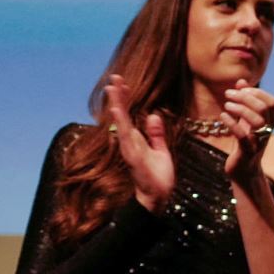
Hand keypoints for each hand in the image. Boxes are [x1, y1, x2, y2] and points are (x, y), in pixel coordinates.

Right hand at [104, 74, 174, 211]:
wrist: (158, 196)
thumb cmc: (158, 176)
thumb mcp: (160, 150)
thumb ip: (155, 134)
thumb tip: (153, 115)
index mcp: (136, 139)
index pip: (128, 114)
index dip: (125, 98)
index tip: (121, 82)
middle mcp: (130, 142)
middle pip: (122, 115)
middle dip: (118, 96)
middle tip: (114, 77)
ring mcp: (130, 149)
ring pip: (121, 123)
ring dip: (117, 105)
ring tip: (113, 88)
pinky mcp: (133, 156)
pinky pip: (127, 138)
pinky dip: (122, 124)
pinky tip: (118, 112)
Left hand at [221, 79, 273, 187]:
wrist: (244, 171)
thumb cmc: (245, 143)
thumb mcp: (245, 120)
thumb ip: (245, 101)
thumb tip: (241, 81)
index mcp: (270, 122)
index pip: (272, 102)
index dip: (258, 92)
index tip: (241, 89)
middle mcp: (267, 131)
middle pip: (264, 108)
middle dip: (245, 97)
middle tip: (228, 94)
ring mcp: (258, 141)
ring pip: (257, 120)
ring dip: (240, 109)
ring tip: (226, 105)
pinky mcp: (247, 152)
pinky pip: (242, 135)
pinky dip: (232, 123)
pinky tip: (223, 116)